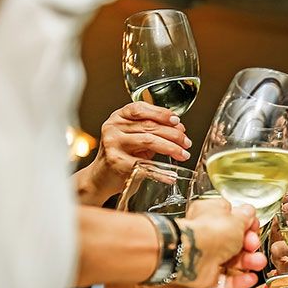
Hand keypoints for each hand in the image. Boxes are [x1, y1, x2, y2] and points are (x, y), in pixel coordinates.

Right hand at [77, 102, 191, 204]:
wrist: (100, 178)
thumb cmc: (121, 156)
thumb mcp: (133, 137)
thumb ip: (151, 130)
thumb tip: (179, 129)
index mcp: (118, 117)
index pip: (141, 109)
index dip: (161, 113)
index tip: (177, 121)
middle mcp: (113, 127)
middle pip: (149, 126)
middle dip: (173, 134)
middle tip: (187, 142)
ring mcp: (113, 144)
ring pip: (148, 141)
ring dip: (171, 148)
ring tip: (183, 154)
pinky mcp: (117, 163)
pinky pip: (144, 165)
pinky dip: (161, 171)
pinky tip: (171, 175)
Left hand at [175, 199, 266, 287]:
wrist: (192, 254)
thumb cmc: (209, 232)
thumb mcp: (237, 219)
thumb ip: (246, 217)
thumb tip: (249, 213)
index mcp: (210, 214)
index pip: (231, 218)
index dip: (246, 224)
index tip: (254, 228)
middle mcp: (207, 234)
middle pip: (234, 242)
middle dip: (250, 245)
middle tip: (255, 246)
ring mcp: (206, 256)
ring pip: (231, 261)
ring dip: (248, 263)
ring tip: (257, 263)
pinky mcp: (206, 275)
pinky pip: (225, 279)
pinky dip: (239, 281)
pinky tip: (250, 278)